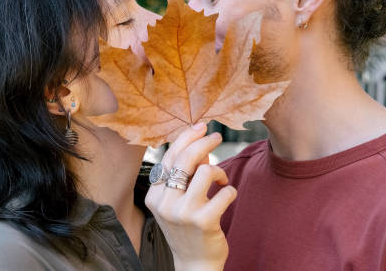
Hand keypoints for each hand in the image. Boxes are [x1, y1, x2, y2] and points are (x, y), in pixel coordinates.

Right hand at [145, 123, 236, 270]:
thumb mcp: (177, 201)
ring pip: (205, 171)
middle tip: (217, 136)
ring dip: (219, 171)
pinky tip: (227, 196)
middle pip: (185, 159)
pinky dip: (230, 190)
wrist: (195, 263)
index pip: (170, 157)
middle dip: (204, 142)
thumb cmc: (187, 226)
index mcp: (154, 195)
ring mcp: (184, 213)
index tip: (201, 127)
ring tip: (221, 180)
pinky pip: (224, 191)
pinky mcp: (204, 221)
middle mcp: (165, 203)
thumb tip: (200, 147)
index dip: (187, 138)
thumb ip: (183, 175)